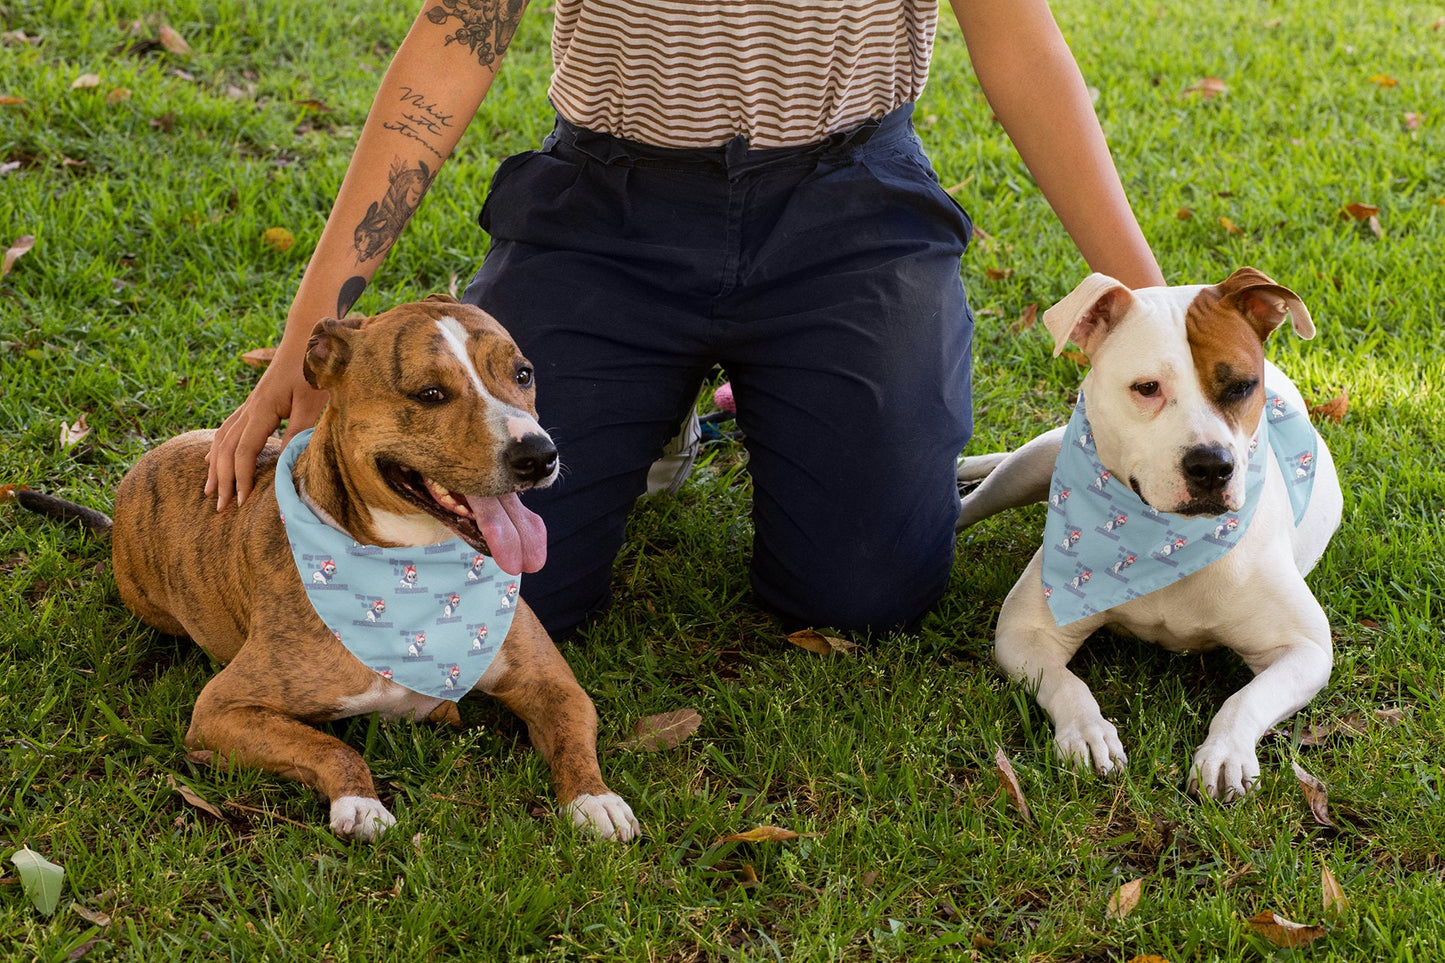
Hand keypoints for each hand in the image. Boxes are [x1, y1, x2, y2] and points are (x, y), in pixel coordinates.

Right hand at [205, 358, 327, 509]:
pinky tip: (213, 460)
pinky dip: (218, 448)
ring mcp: (249, 405)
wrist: (307, 337)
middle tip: (221, 508)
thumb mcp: (313, 403)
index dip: (241, 477)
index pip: (244, 450)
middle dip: (223, 479)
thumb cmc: (314, 369)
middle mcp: (249, 408)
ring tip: (211, 491)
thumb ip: (299, 433)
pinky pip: (228, 429)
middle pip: (226, 448)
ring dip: (215, 466)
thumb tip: (287, 466)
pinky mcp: (254, 403)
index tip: (242, 502)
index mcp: (262, 409)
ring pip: (222, 438)